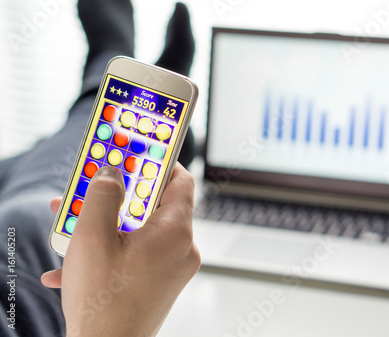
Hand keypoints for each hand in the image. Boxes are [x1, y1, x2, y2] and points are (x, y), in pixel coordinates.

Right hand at [41, 164, 200, 336]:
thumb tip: (112, 172)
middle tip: (95, 188)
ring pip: (140, 230)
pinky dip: (112, 250)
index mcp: (175, 231)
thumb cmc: (103, 302)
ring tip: (73, 225)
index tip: (137, 152)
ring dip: (107, 224)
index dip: (158, 162)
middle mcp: (182, 248)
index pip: (180, 179)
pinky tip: (76, 262)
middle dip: (119, 195)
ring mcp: (173, 267)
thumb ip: (104, 194)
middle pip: (154, 205)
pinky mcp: (161, 282)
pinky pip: (137, 254)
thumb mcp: (93, 237)